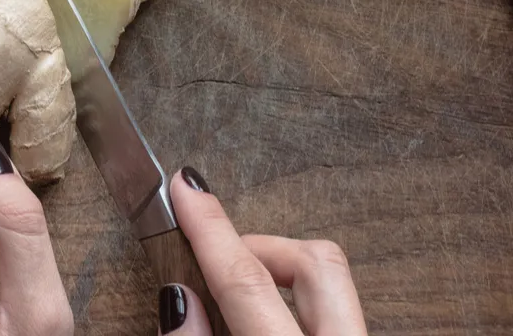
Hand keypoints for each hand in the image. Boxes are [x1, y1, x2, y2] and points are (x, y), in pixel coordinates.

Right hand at [158, 168, 366, 335]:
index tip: (185, 189)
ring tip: (234, 298)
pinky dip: (292, 305)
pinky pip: (332, 310)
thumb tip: (180, 300)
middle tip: (212, 256)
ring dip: (276, 274)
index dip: (210, 231)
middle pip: (315, 260)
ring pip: (330, 280)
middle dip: (256, 245)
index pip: (248, 281)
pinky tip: (263, 323)